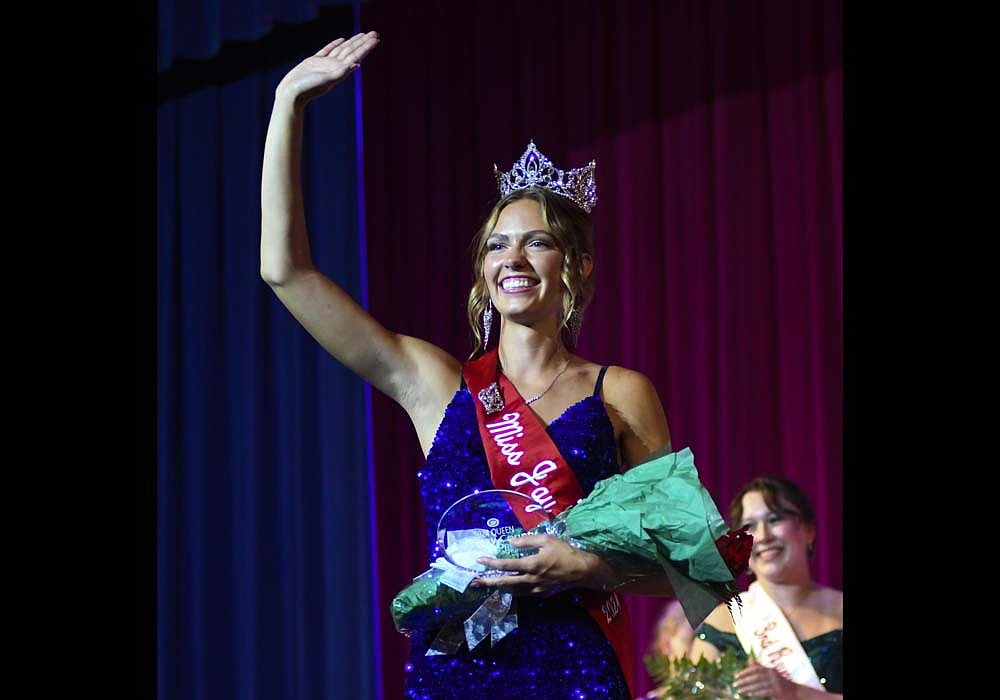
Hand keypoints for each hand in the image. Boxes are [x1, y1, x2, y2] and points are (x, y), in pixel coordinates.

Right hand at [275, 31, 379, 105]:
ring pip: (342, 49)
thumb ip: (340, 73)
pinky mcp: (314, 61)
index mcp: (339, 70)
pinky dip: (335, 44)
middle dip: (363, 42)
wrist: (291, 94)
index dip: (366, 47)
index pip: (356, 55)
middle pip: (352, 51)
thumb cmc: (308, 89)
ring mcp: (325, 64)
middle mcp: (334, 66)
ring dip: (352, 42)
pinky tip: (342, 40)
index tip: (376, 39)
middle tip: (374, 33)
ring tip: (362, 35)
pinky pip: (328, 50)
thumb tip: (357, 64)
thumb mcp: (325, 80)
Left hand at [471, 534, 609, 596]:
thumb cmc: (565, 552)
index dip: (491, 563)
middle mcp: (531, 580)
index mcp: (532, 565)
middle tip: (475, 582)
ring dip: (500, 587)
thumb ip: (527, 540)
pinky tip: (510, 587)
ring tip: (488, 585)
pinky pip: (524, 593)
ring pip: (514, 590)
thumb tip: (510, 542)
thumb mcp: (547, 540)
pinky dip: (514, 590)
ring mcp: (536, 589)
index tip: (479, 561)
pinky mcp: (542, 594)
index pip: (506, 565)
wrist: (583, 571)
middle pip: (505, 582)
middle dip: (489, 582)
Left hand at [734, 661, 797, 698]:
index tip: (736, 675)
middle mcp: (773, 675)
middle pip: (756, 677)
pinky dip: (756, 693)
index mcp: (770, 670)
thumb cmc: (782, 682)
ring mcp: (776, 684)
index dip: (745, 672)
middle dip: (744, 680)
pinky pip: (765, 692)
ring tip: (740, 690)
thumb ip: (760, 667)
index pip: (755, 669)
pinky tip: (749, 694)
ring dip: (748, 687)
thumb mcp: (772, 673)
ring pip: (759, 685)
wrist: (797, 692)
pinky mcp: (778, 692)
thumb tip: (749, 659)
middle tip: (735, 683)